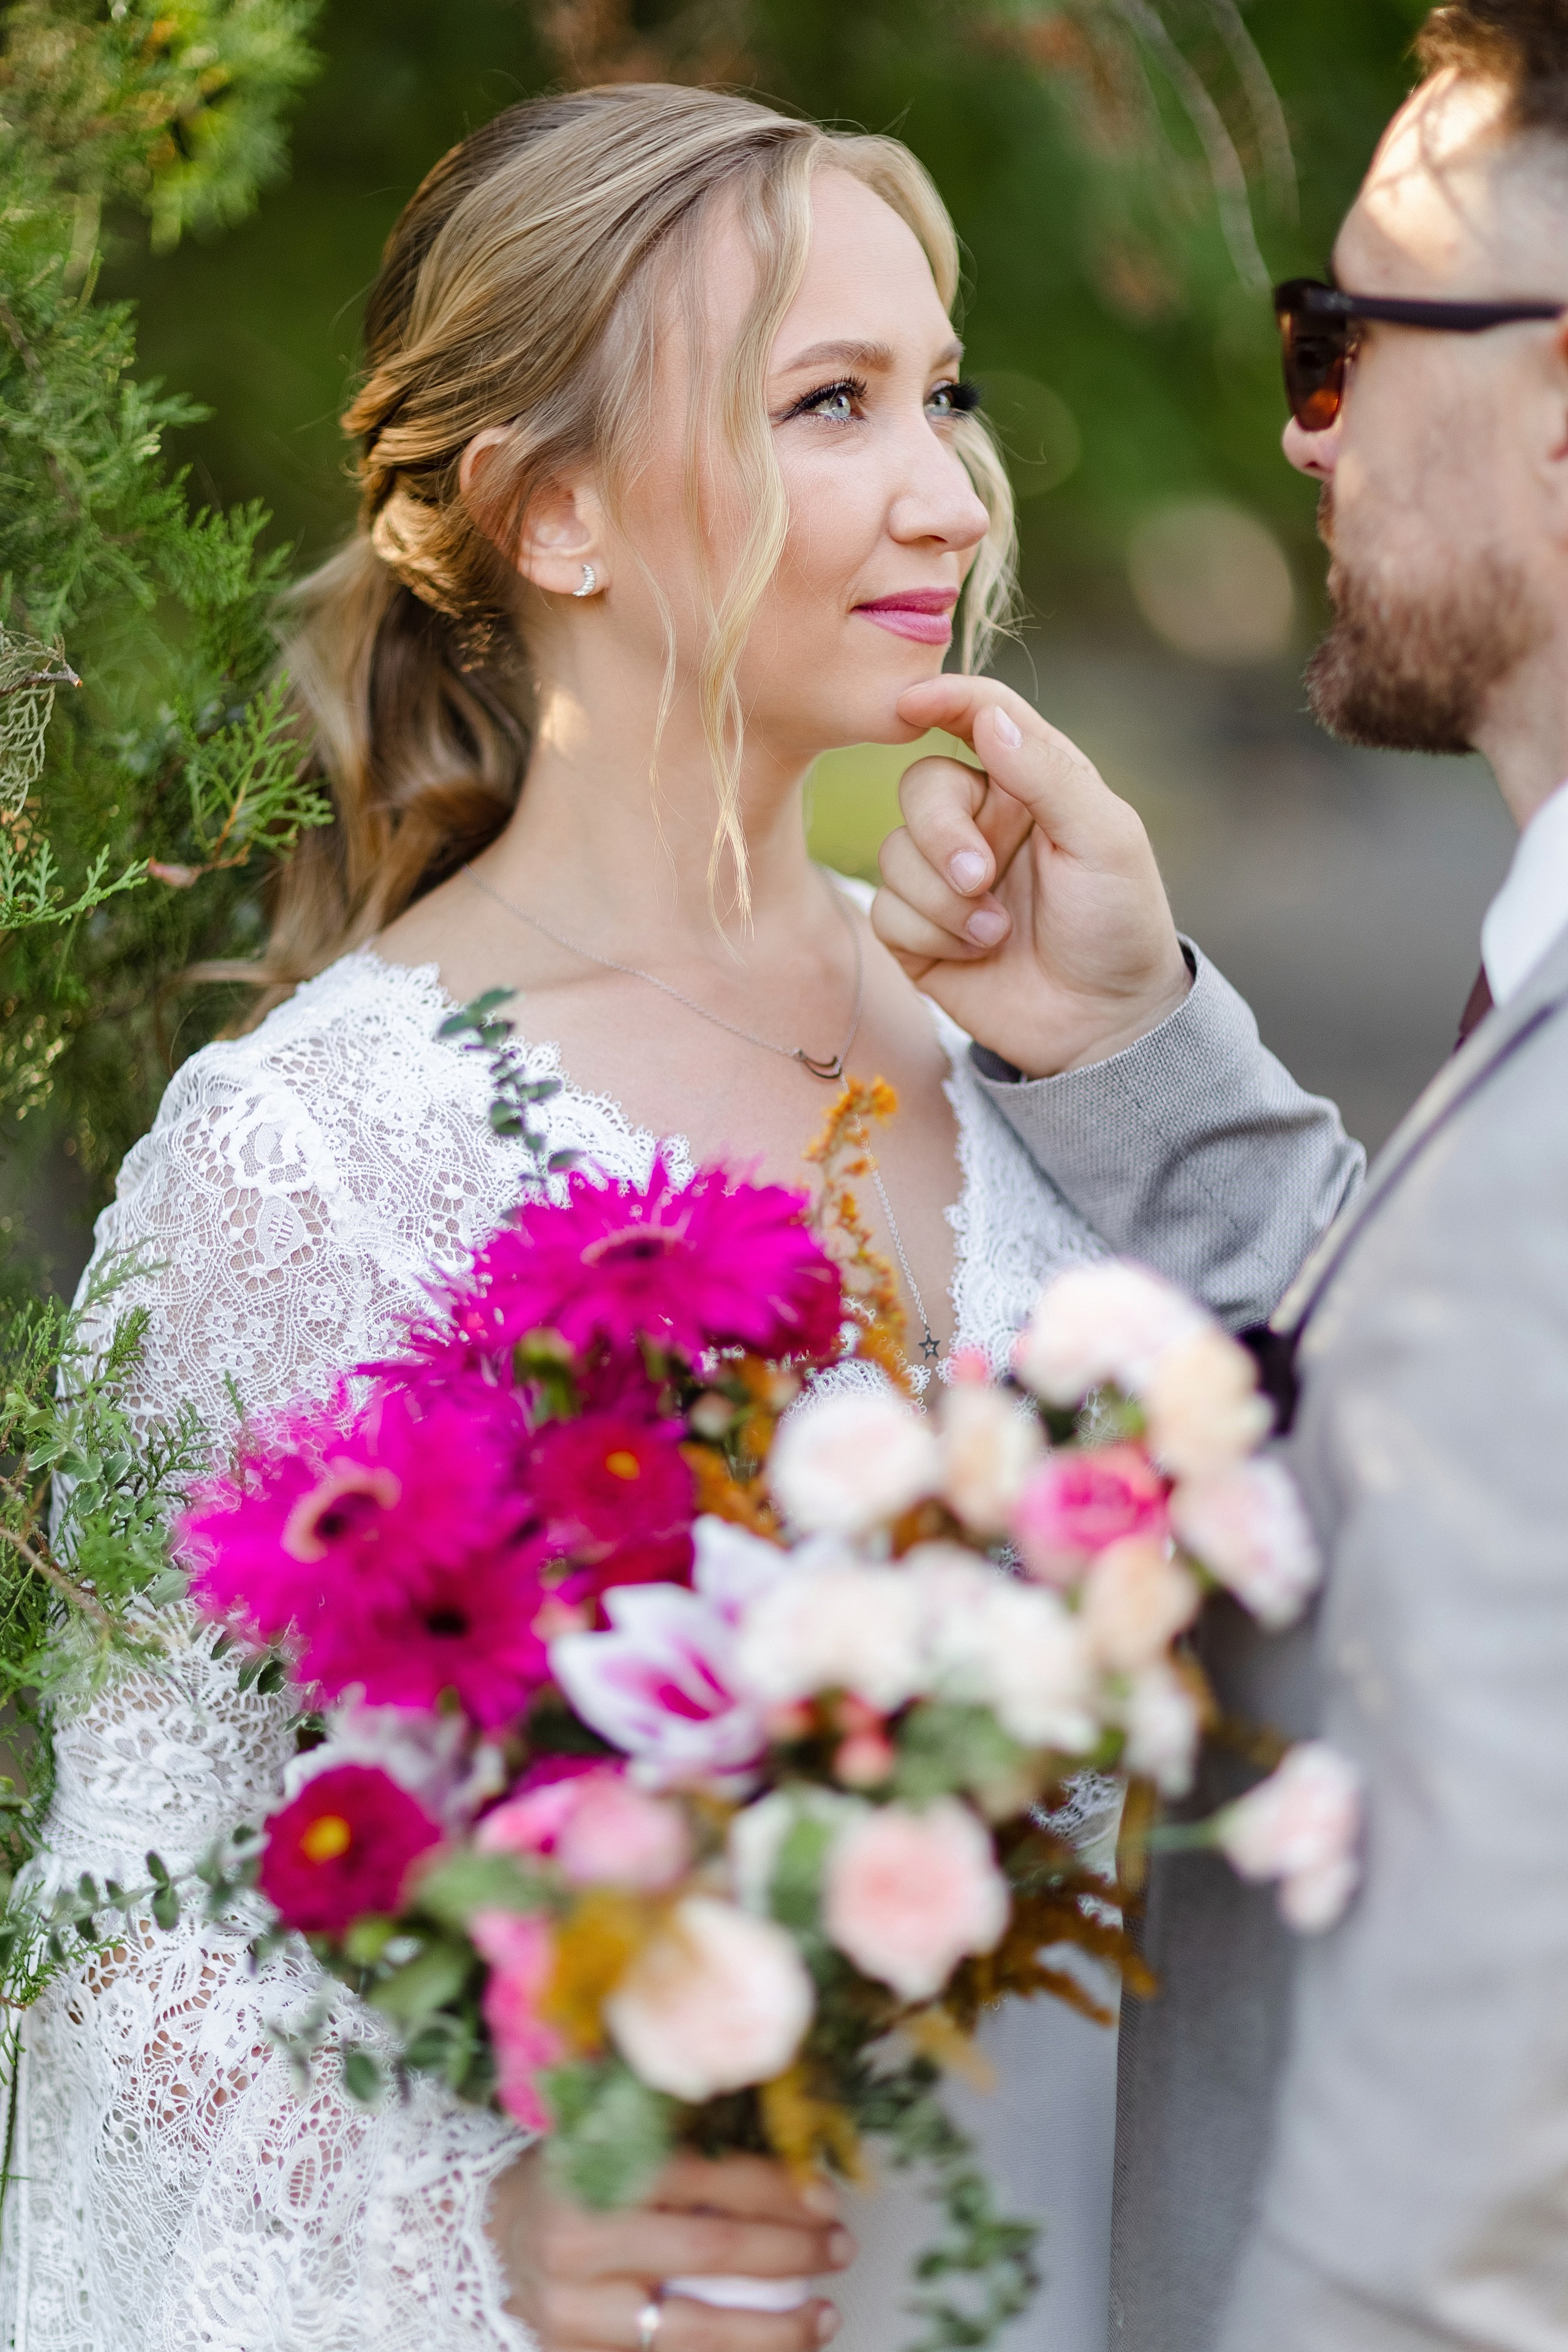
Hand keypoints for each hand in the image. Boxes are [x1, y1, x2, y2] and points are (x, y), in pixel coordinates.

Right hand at [488, 2146, 851, 2350]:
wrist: (495, 2239)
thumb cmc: (576, 2180)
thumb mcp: (619, 2140)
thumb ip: (691, 2147)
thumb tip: (797, 2166)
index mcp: (593, 2171)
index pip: (705, 2179)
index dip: (775, 2188)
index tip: (826, 2197)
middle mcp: (579, 2244)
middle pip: (708, 2252)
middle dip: (788, 2253)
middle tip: (839, 2249)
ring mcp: (576, 2313)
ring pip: (695, 2332)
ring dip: (773, 2331)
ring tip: (824, 2318)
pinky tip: (774, 2347)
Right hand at [871, 676, 1190, 1077]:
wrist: (1104, 1023)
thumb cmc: (1118, 923)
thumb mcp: (1104, 840)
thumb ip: (1047, 773)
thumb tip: (988, 716)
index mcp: (1030, 782)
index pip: (978, 716)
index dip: (941, 699)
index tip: (909, 704)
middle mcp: (981, 820)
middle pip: (920, 787)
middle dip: (942, 834)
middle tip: (981, 879)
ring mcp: (945, 876)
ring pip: (894, 854)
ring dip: (943, 901)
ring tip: (997, 933)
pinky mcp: (918, 930)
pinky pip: (885, 910)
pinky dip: (929, 934)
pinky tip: (975, 954)